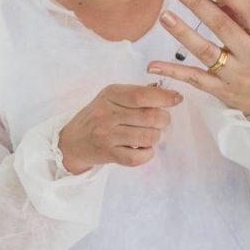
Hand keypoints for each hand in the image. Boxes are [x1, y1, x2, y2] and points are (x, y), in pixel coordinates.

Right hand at [59, 84, 181, 173]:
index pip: (141, 95)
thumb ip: (135, 94)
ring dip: (155, 137)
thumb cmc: (97, 116)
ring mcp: (106, 134)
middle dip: (163, 120)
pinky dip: (147, 154)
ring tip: (148, 135)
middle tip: (159, 121)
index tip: (176, 98)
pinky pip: (138, 156)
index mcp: (109, 95)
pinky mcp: (107, 153)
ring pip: (148, 136)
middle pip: (150, 116)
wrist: (72, 141)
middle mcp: (106, 113)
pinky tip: (142, 149)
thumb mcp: (110, 98)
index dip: (164, 97)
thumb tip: (167, 93)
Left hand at [149, 0, 249, 115]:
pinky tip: (153, 64)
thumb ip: (236, 14)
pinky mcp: (219, 90)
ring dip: (182, 32)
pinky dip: (172, 71)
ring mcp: (236, 75)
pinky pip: (193, 78)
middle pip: (223, 27)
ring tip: (164, 16)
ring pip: (205, 51)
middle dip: (198, 5)